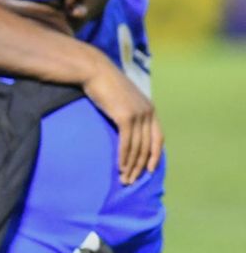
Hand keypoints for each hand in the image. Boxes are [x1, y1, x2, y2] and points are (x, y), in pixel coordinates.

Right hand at [82, 65, 162, 184]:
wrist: (95, 71)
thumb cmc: (104, 85)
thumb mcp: (122, 99)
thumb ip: (129, 112)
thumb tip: (125, 127)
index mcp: (150, 109)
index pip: (158, 138)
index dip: (155, 156)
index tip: (149, 170)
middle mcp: (148, 113)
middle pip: (147, 147)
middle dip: (140, 166)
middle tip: (131, 180)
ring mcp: (138, 115)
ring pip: (137, 148)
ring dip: (130, 166)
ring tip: (124, 179)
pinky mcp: (125, 117)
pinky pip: (126, 143)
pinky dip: (124, 158)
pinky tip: (119, 167)